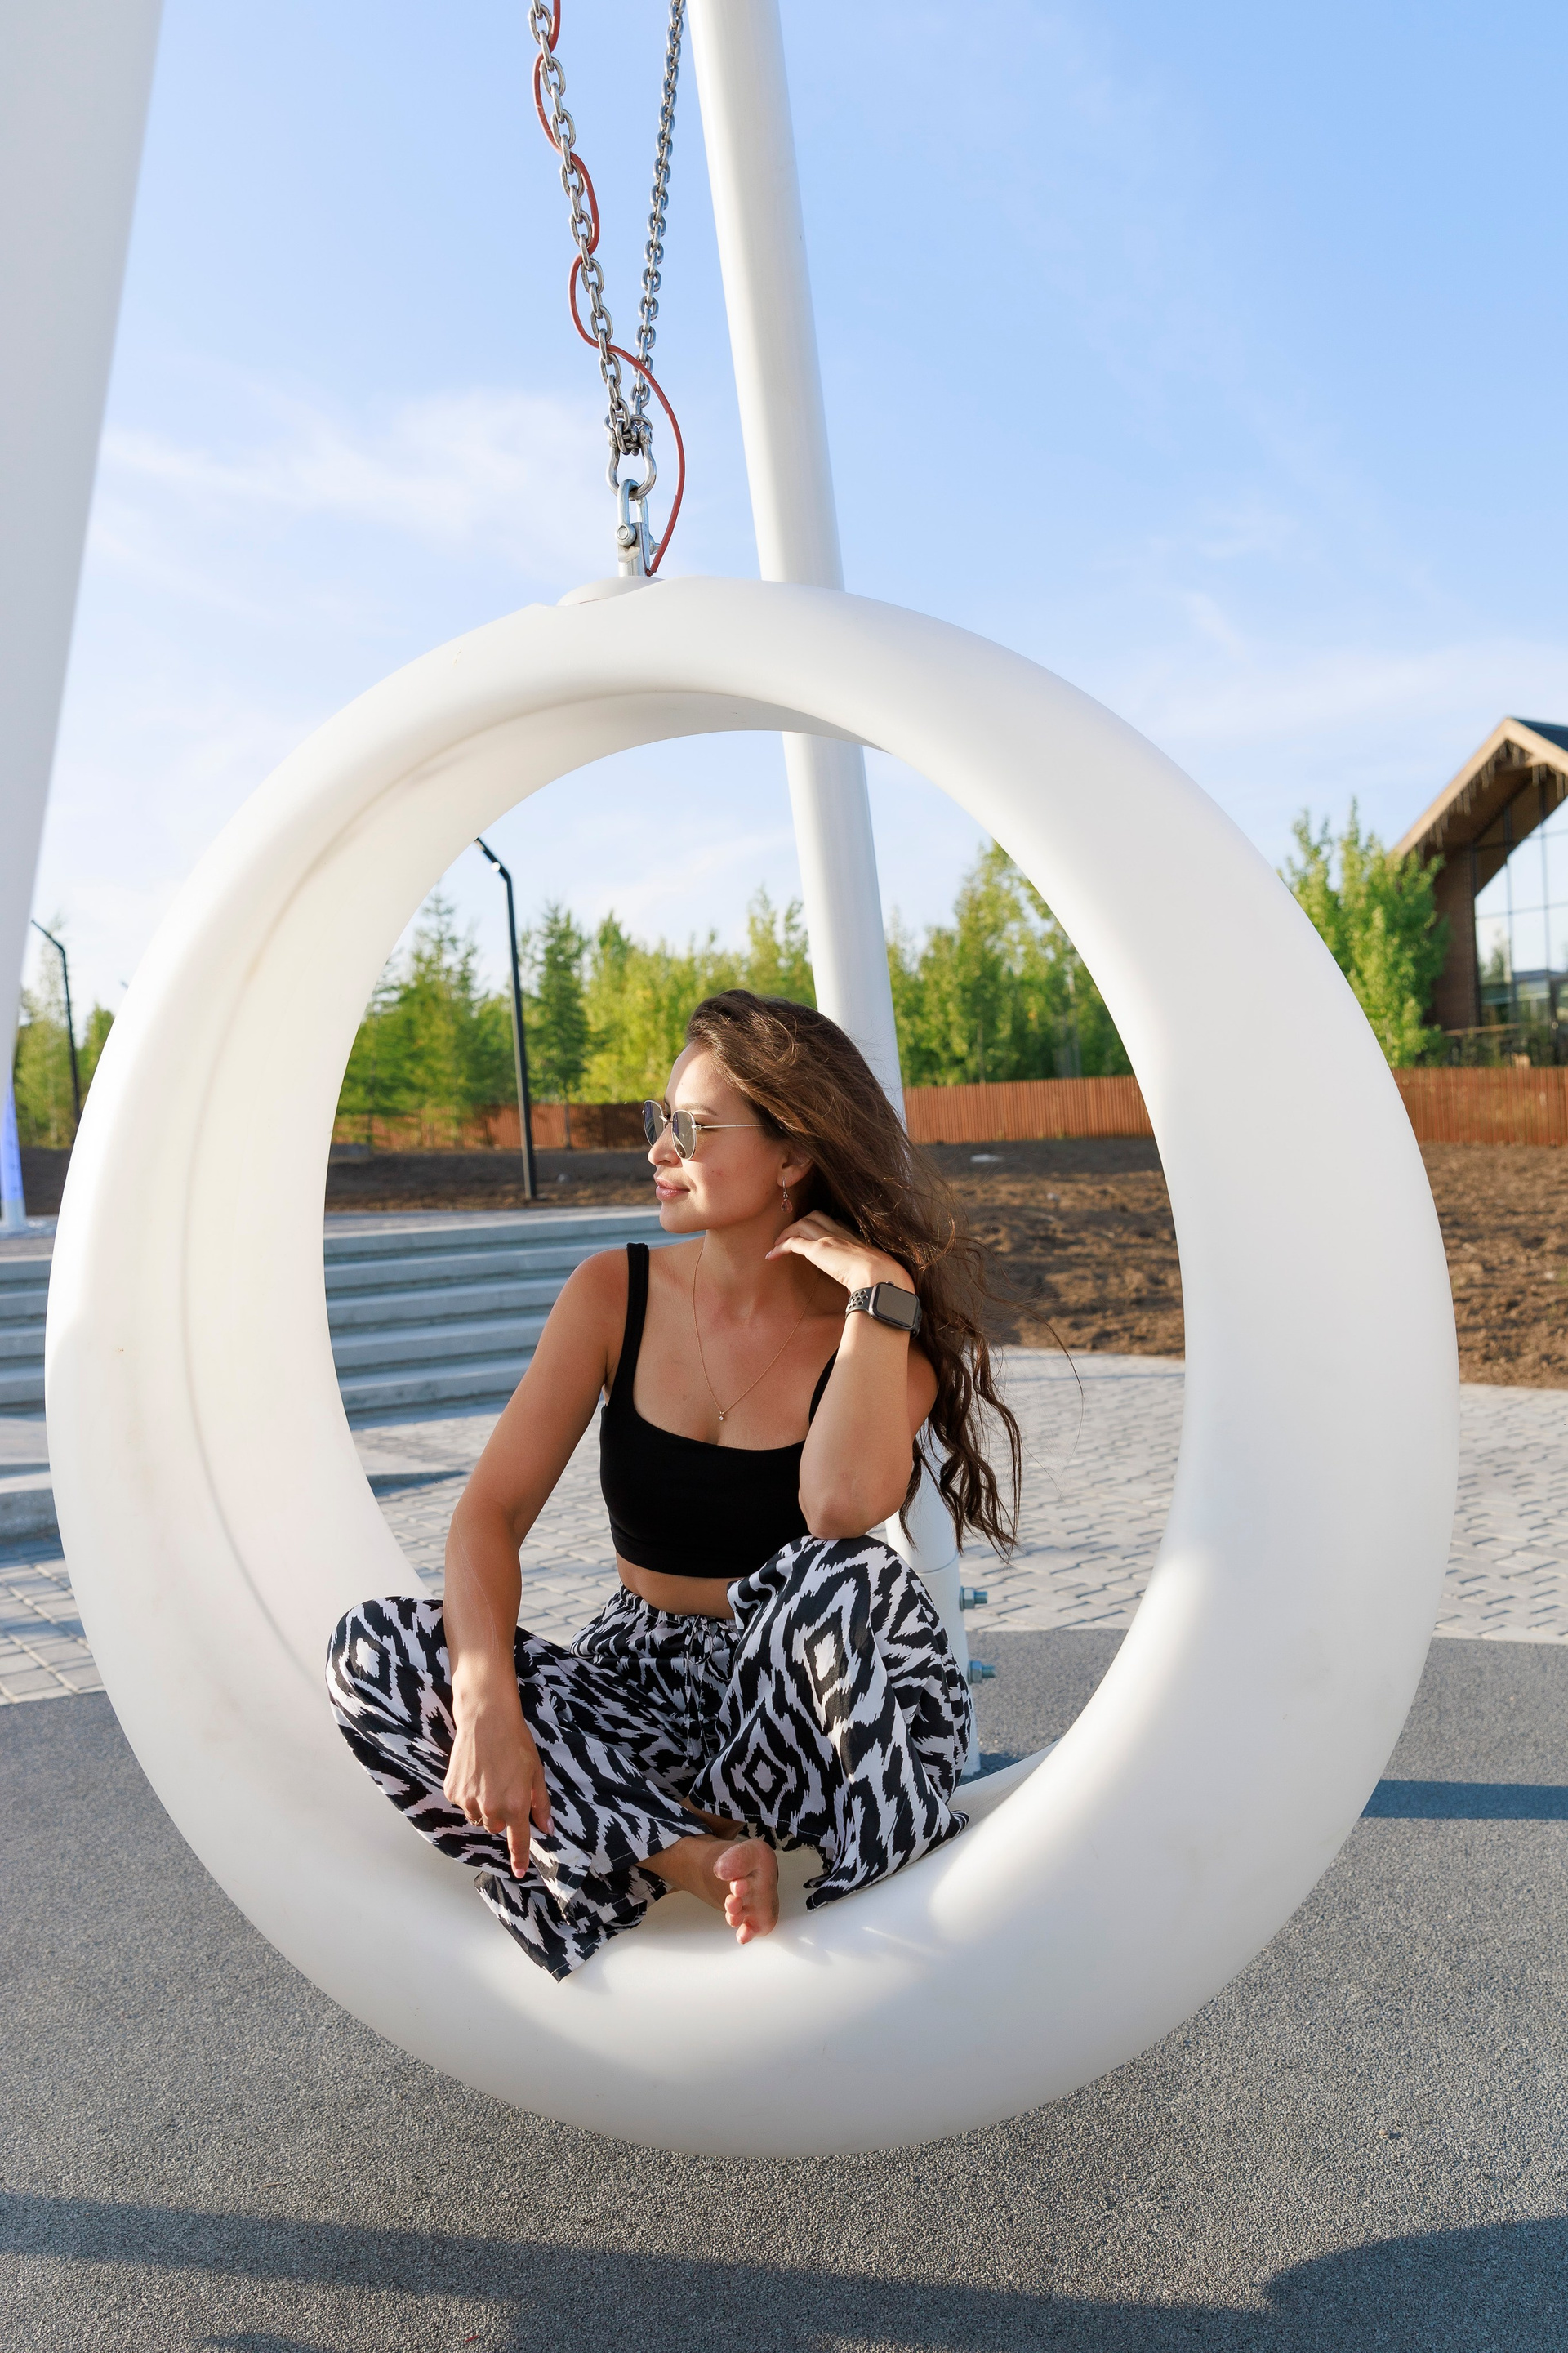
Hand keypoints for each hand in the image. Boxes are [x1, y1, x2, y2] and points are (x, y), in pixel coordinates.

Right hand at [443, 1679, 551, 1879]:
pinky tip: (474, 1773)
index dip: (519, 1858)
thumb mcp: (536, 1773)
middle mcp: (491, 1809)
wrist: (485, 1719)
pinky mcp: (453, 1792)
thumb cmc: (516, 1743)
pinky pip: (462, 1803)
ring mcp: (468, 1802)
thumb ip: (541, 1804)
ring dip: (484, 1807)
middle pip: (496, 1828)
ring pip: (477, 1817)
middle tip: (504, 1789)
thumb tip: (547, 1828)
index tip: (520, 1872)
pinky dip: (468, 1795)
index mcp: (515, 1806)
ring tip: (488, 1779)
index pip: (518, 1841)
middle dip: (502, 1816)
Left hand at [764, 1210, 910, 1299]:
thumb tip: (864, 1294)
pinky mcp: (817, 1250)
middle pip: (816, 1216)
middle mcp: (841, 1234)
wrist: (879, 1277)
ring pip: (801, 1224)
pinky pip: (793, 1243)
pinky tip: (772, 1256)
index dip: (823, 1225)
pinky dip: (780, 1248)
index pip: (836, 1223)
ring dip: (787, 1233)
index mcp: (856, 1239)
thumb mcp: (878, 1275)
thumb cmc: (883, 1279)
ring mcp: (828, 1239)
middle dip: (801, 1223)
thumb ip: (869, 1279)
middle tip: (791, 1235)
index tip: (817, 1234)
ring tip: (777, 1244)